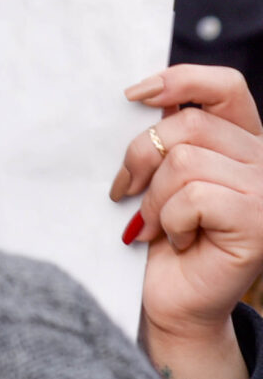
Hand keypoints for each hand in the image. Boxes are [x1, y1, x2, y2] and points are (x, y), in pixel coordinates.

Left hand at [114, 65, 262, 378]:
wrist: (174, 299)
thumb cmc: (163, 236)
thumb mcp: (162, 174)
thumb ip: (167, 136)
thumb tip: (138, 95)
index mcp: (244, 142)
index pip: (225, 87)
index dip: (180, 79)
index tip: (134, 96)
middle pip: (189, 125)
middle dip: (143, 157)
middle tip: (128, 192)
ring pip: (186, 161)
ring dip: (155, 198)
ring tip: (159, 225)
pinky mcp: (257, 222)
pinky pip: (194, 197)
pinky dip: (171, 220)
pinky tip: (180, 241)